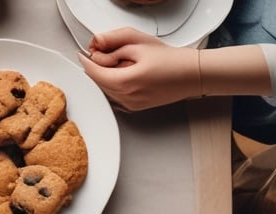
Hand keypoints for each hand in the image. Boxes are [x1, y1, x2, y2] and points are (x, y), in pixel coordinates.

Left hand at [77, 27, 198, 110]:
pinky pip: (116, 96)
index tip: (83, 55)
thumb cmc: (171, 59)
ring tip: (124, 64)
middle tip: (105, 55)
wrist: (193, 75)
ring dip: (107, 77)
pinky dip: (115, 85)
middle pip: (99, 82)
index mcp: (124, 82)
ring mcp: (130, 105)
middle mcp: (125, 97)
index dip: (86, 61)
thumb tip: (96, 52)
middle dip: (98, 68)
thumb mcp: (140, 44)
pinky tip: (127, 75)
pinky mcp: (135, 107)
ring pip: (106, 90)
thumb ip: (113, 47)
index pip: (94, 73)